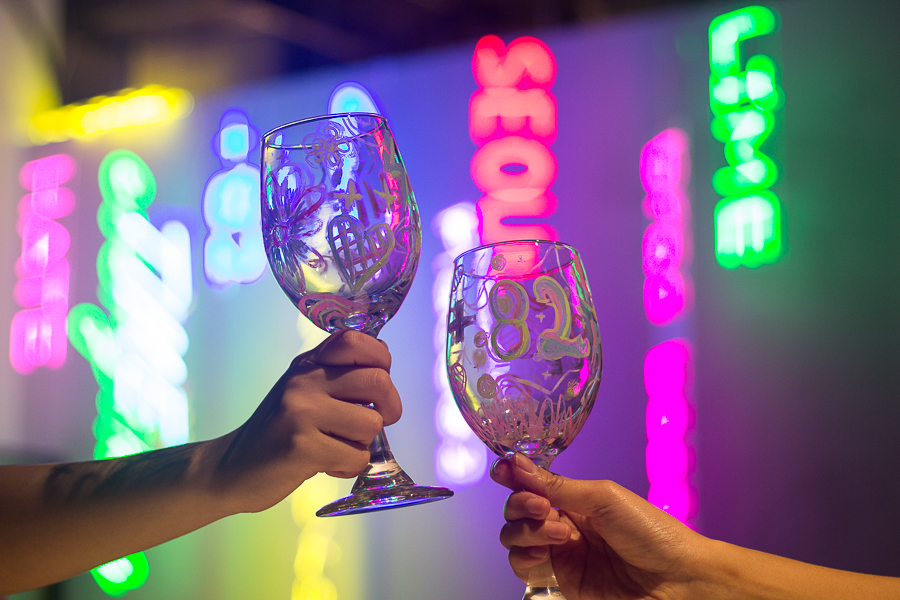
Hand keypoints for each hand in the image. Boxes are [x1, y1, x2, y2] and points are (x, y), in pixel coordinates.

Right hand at [208, 330, 401, 513]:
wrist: (230, 468)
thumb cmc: (278, 431)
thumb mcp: (303, 390)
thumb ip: (336, 376)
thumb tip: (384, 369)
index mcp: (309, 364)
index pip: (357, 341)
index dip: (381, 361)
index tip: (374, 386)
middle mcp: (305, 380)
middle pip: (378, 382)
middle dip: (390, 408)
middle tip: (375, 422)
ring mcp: (301, 412)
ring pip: (372, 424)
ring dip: (363, 443)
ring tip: (339, 446)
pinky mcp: (301, 446)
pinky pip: (355, 457)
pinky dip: (348, 466)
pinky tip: (326, 464)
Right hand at [491, 454, 704, 599]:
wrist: (676, 580)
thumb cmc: (652, 533)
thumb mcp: (603, 498)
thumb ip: (557, 485)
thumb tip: (517, 463)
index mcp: (575, 499)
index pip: (532, 483)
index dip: (513, 475)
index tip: (503, 471)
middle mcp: (562, 523)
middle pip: (517, 509)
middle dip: (522, 504)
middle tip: (542, 507)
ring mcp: (559, 554)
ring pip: (514, 537)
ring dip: (526, 530)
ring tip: (558, 534)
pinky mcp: (558, 582)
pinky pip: (522, 567)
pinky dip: (523, 556)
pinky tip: (543, 553)